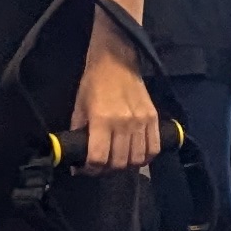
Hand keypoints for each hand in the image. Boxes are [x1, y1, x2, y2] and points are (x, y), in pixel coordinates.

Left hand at [69, 24, 161, 174]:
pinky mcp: (154, 119)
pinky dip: (146, 158)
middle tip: (101, 166)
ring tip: (118, 161)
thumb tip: (76, 157)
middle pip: (119, 162)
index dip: (90, 169)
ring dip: (126, 165)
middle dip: (107, 170)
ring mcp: (142, 122)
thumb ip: (79, 132)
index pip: (98, 158)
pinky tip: (136, 156)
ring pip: (137, 159)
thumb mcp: (79, 107)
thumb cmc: (94, 83)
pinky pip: (154, 148)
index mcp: (102, 119)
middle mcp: (124, 123)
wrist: (117, 61)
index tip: (86, 168)